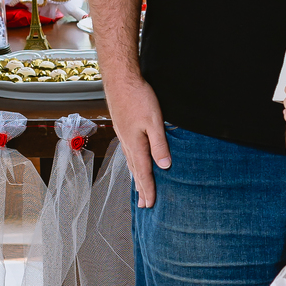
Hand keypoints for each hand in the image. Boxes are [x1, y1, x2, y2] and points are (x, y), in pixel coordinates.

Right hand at [104, 75, 169, 207]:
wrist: (120, 79)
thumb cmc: (138, 97)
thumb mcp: (154, 121)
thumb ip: (159, 144)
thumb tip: (165, 166)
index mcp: (136, 144)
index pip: (144, 172)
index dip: (148, 189)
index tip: (151, 205)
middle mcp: (127, 143)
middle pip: (136, 171)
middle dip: (141, 189)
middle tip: (144, 206)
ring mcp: (123, 136)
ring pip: (131, 163)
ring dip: (136, 178)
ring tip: (139, 191)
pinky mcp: (123, 128)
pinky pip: (129, 153)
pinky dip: (132, 164)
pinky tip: (134, 163)